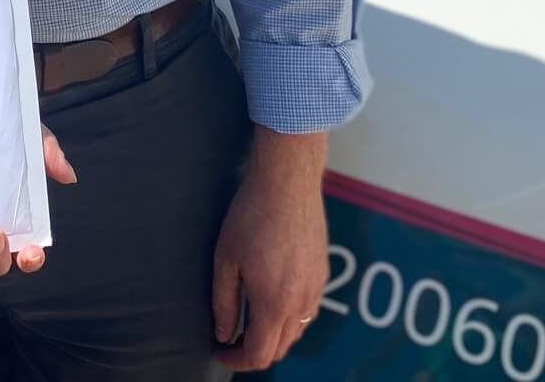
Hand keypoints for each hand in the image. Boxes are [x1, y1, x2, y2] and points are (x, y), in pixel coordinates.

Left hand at [210, 129, 327, 369]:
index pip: (259, 354)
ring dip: (273, 336)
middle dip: (254, 352)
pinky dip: (290, 317)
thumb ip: (224, 303)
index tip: (220, 351)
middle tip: (231, 338)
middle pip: (280, 349)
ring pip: (296, 332)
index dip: (236, 360)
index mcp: (274, 304)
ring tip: (249, 320)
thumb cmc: (251, 217)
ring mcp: (316, 290)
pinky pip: (308, 310)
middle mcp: (301, 304)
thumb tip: (223, 334)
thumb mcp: (226, 260)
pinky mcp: (323, 274)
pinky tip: (273, 299)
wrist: (288, 183)